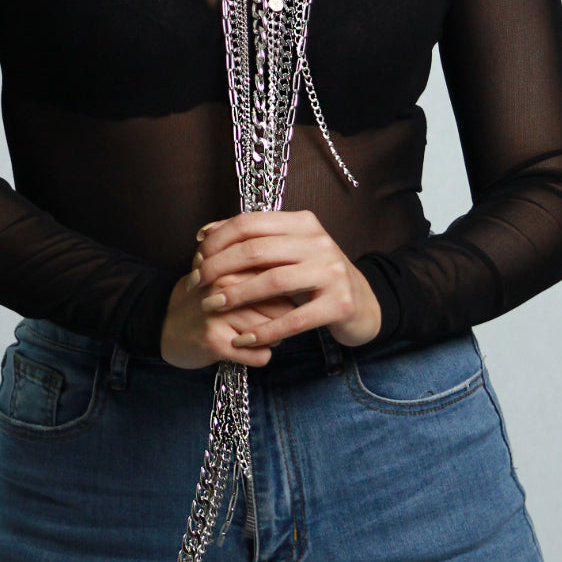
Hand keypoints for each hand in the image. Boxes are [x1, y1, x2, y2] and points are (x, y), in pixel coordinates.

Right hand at [159, 265, 296, 370]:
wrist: (164, 324)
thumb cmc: (206, 297)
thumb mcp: (230, 270)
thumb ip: (261, 265)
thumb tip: (300, 269)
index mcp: (235, 264)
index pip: (285, 281)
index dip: (286, 296)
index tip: (272, 302)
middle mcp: (228, 284)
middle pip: (284, 309)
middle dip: (280, 320)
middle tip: (258, 321)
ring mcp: (221, 313)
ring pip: (275, 333)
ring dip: (268, 339)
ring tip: (246, 334)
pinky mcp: (216, 341)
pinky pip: (261, 356)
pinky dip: (257, 357)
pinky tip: (240, 349)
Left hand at [185, 209, 381, 354]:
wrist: (365, 303)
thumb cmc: (316, 276)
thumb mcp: (290, 250)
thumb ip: (254, 239)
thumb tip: (205, 232)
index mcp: (304, 223)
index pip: (250, 222)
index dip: (217, 239)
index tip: (196, 257)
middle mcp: (320, 242)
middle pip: (256, 250)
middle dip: (219, 268)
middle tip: (197, 285)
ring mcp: (332, 273)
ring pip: (273, 281)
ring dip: (236, 295)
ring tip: (212, 307)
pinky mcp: (340, 304)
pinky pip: (294, 319)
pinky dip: (265, 330)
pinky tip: (243, 338)